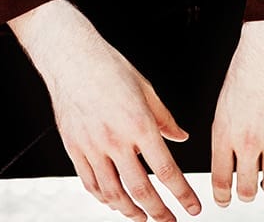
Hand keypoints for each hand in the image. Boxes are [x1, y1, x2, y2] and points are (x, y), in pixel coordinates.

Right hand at [10, 0, 201, 220]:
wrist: (71, 57)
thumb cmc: (109, 67)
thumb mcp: (146, 89)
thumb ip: (165, 118)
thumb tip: (181, 137)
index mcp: (139, 125)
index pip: (167, 171)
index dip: (182, 195)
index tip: (192, 208)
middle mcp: (115, 140)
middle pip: (141, 190)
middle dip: (159, 212)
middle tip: (169, 221)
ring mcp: (92, 147)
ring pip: (113, 193)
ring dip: (130, 211)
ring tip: (142, 218)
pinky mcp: (74, 148)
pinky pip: (90, 183)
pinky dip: (103, 198)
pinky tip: (113, 202)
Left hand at [211, 15, 263, 205]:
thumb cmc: (245, 75)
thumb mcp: (222, 109)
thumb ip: (226, 138)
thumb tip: (228, 161)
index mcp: (224, 135)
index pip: (220, 180)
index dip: (222, 197)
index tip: (225, 200)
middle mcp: (248, 142)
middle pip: (248, 189)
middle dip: (246, 195)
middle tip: (248, 191)